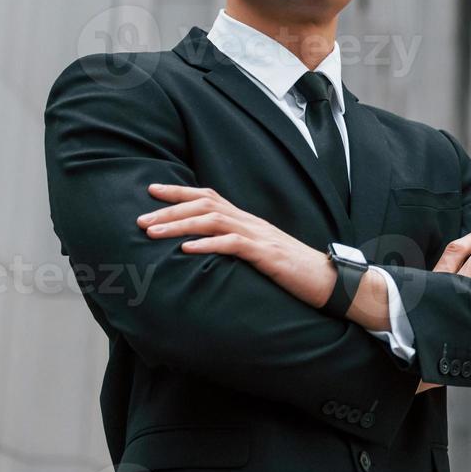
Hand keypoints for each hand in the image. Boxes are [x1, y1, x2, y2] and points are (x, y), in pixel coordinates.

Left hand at [137, 183, 338, 310]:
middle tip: (140, 219)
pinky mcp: (267, 254)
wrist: (330, 280)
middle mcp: (251, 222)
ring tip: (153, 232)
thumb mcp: (260, 255)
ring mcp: (260, 236)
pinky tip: (187, 249)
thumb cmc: (294, 272)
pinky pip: (234, 244)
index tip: (151, 191)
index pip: (209, 197)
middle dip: (169, 209)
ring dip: (180, 225)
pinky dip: (208, 244)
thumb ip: (237, 247)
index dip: (179, 192)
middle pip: (205, 204)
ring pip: (213, 220)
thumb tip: (207, 248)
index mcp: (248, 221)